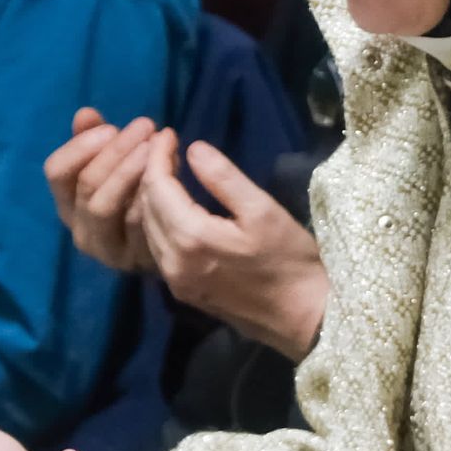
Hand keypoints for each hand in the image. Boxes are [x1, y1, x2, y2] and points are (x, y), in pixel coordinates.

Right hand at [44, 109, 156, 271]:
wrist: (174, 249)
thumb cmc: (137, 198)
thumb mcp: (115, 167)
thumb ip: (97, 141)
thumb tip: (85, 113)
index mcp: (67, 203)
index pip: (56, 171)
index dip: (80, 146)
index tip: (111, 126)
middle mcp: (80, 229)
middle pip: (87, 185)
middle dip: (116, 151)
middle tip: (146, 126)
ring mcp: (107, 249)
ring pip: (109, 206)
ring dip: (133, 171)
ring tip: (158, 145)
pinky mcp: (136, 260)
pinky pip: (141, 225)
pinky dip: (152, 197)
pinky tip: (171, 174)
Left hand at [135, 129, 328, 360]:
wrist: (304, 317)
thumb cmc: (291, 260)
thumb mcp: (264, 211)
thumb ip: (225, 178)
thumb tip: (194, 148)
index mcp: (191, 237)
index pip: (158, 187)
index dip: (159, 156)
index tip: (169, 133)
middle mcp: (172, 260)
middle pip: (146, 207)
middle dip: (151, 173)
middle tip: (167, 148)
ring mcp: (175, 280)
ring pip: (148, 228)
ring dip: (153, 198)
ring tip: (171, 173)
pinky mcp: (183, 291)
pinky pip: (158, 248)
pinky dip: (160, 221)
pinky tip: (177, 209)